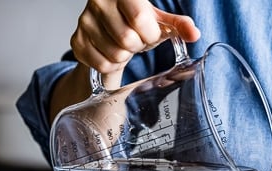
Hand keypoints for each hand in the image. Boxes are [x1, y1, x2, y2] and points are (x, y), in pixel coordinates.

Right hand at [71, 0, 200, 88]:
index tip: (150, 33)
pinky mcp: (77, 41)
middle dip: (138, 46)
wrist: (109, 31)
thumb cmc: (136, 23)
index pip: (139, 19)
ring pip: (115, 54)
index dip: (150, 33)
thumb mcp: (159, 20)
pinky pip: (101, 64)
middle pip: (127, 39)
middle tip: (136, 41)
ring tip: (125, 46)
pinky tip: (112, 53)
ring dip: (125, 56)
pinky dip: (112, 64)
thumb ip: (178, 25)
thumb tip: (194, 34)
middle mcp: (98, 2)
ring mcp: (84, 21)